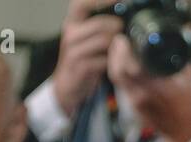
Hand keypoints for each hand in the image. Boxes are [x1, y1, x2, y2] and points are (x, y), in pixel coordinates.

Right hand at [51, 0, 121, 115]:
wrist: (67, 84)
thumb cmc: (82, 58)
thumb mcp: (85, 37)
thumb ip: (98, 24)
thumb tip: (122, 13)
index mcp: (72, 22)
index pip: (82, 3)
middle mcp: (71, 34)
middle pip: (99, 24)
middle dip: (116, 26)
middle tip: (123, 30)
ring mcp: (74, 51)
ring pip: (104, 41)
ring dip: (117, 44)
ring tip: (121, 47)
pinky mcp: (80, 67)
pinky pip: (104, 60)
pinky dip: (113, 60)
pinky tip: (114, 61)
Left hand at [109, 38, 190, 141]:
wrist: (181, 131)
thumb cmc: (187, 106)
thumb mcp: (189, 79)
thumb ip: (186, 54)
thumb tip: (187, 29)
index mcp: (158, 87)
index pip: (131, 67)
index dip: (124, 52)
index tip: (125, 39)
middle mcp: (143, 95)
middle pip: (118, 72)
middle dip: (116, 53)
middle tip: (119, 41)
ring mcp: (135, 102)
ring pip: (117, 79)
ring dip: (115, 62)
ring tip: (119, 49)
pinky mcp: (132, 106)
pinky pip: (120, 86)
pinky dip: (119, 72)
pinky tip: (122, 63)